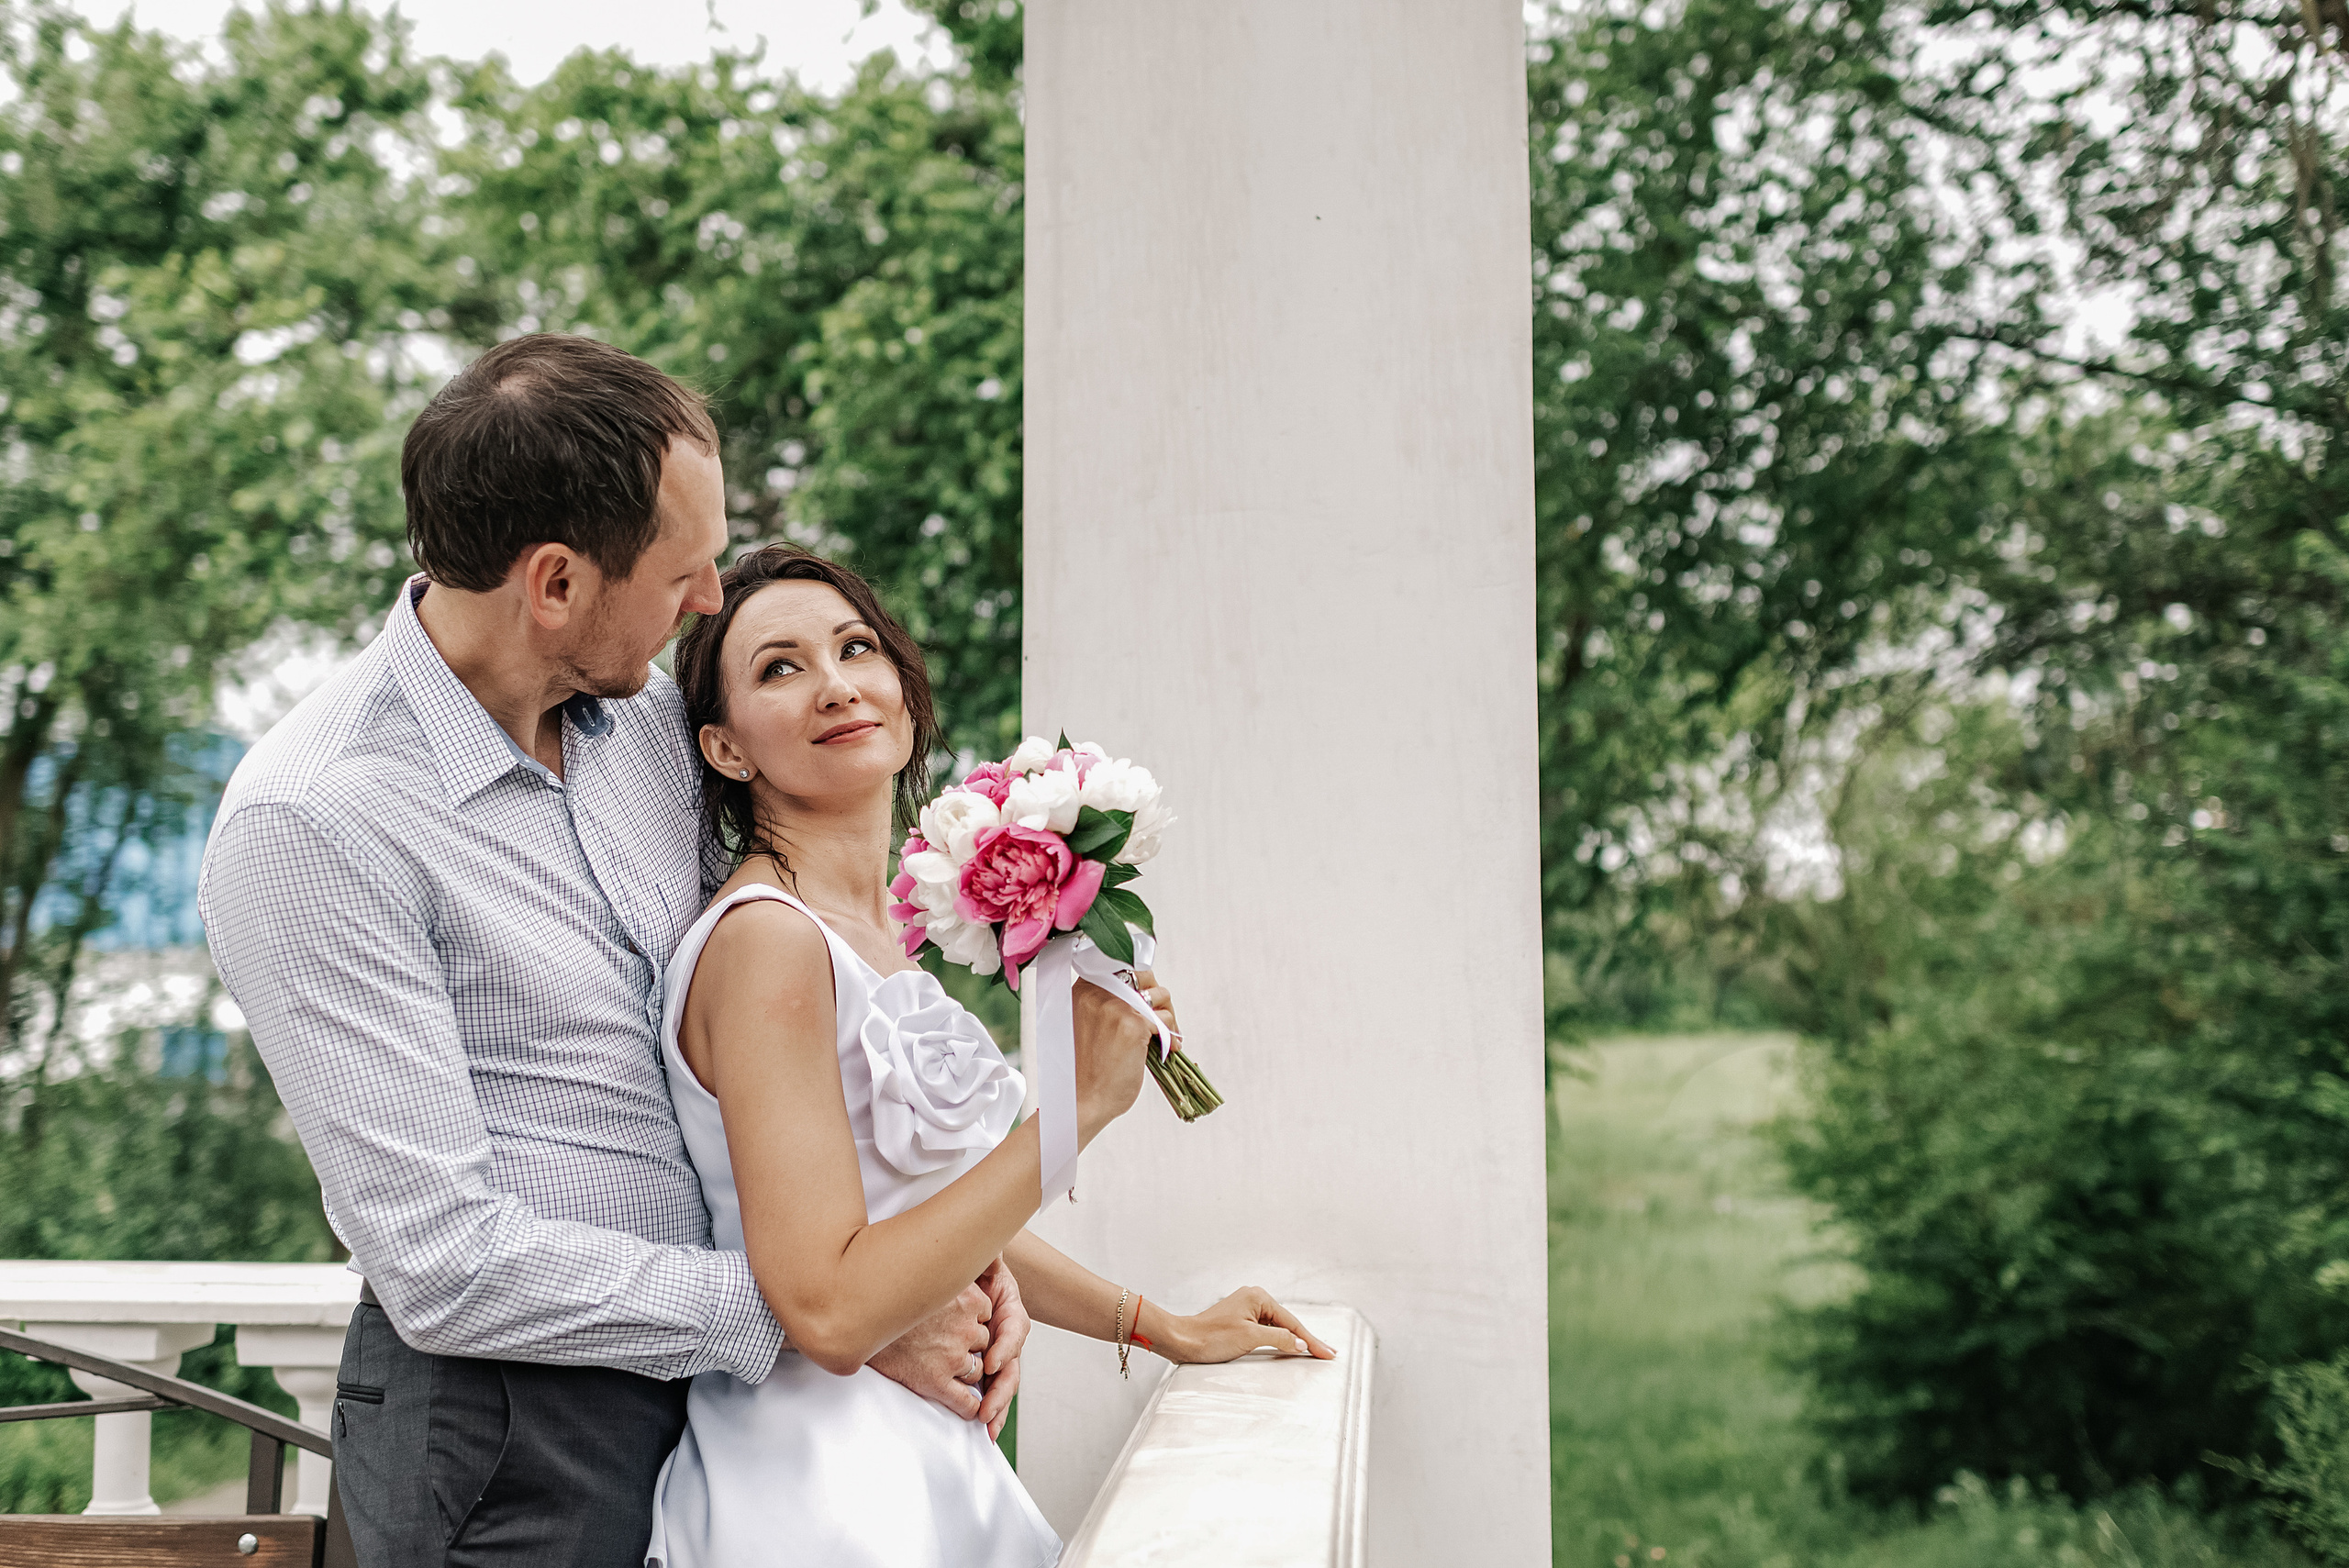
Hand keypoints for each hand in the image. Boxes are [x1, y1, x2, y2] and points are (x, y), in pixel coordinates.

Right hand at [866, 1282, 992, 1420]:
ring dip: (965, 1372)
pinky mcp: (936, 1382)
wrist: (856, 1320)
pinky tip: (969, 1409)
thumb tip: (987, 1267)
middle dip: (969, 1344)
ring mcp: (952, 1356)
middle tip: (945, 1342)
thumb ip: (954, 1272)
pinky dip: (970, 1408)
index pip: (985, 1312)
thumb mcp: (928, 1274)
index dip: (971, 1318)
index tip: (954, 1320)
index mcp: (968, 1298)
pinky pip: (965, 1402)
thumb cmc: (889, 1296)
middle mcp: (965, 1327)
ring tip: (943, 1366)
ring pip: (976, 1370)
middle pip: (982, 1341)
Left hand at [974, 1256, 1029, 1440]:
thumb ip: (987, 1259)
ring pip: (1003, 1383)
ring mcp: (996, 1353)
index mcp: (1009, 1309)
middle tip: (986, 1410)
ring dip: (997, 1407)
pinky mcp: (983, 1366)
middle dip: (1001, 1390)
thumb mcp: (980, 1260)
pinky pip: (988, 1390)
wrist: (957, 1281)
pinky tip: (983, 1429)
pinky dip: (989, 1410)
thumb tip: (990, 1255)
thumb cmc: (969, 1270)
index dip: (1005, 1347)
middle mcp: (1005, 1334)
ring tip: (987, 1427)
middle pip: (1011, 1365)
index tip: (991, 1363)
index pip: (1014, 1330)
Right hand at [1072, 969, 1167, 1141]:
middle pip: (1144, 976)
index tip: (1148, 999)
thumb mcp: (1086, 1022)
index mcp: (1083, 989)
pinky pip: (1165, 1019)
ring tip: (1168, 1035)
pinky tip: (1170, 1048)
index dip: (1140, 980)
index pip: (1122, 965)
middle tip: (1163, 1018)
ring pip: (1159, 995)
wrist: (1083, 1099)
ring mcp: (1116, 1007)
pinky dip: (1172, 1034)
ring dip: (1170, 1015)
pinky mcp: (1133, 1024)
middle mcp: (1097, 992)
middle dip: (1158, 994)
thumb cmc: (1087, 1067)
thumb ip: (1106, 1003)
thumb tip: (1145, 993)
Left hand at [1152, 1286, 1336, 1363]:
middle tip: (1329, 1354)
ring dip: (1295, 1341)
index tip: (1329, 1354)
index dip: (1312, 1341)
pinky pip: (1267, 1331)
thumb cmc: (1211, 1337)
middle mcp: (1254, 1298)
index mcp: (1259, 1297)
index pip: (1293, 1323)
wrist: (1183, 1341)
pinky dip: (1281, 1340)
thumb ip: (1279, 1339)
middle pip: (1288, 1323)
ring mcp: (1247, 1309)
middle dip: (1308, 1340)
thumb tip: (1301, 1344)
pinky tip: (1291, 1348)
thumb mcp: (1250, 1338)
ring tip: (1316, 1352)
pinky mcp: (1241, 1321)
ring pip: (1278, 1327)